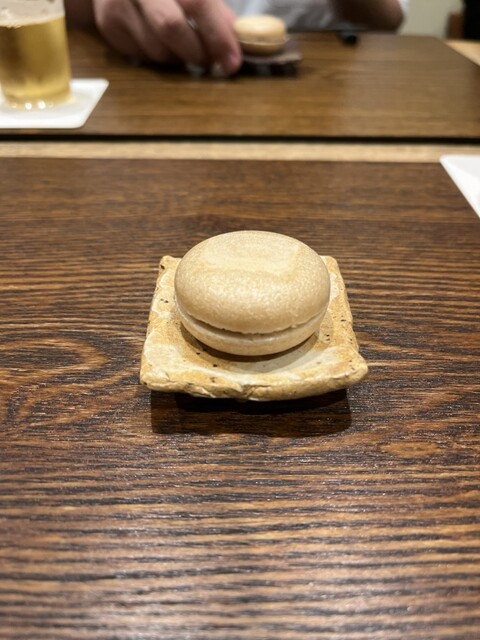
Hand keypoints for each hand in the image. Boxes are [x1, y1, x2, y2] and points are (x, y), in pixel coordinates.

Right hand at [92, 0, 241, 72]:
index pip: (197, 2)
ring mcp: (118, 2)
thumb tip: (237, 39)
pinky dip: (160, 57)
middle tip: (211, 61)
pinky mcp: (108, 25)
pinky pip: (143, 56)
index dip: (218, 35)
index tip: (233, 62)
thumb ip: (214, 8)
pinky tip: (163, 42)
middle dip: (197, 52)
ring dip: (180, 58)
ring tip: (187, 47)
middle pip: (171, 27)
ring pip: (157, 49)